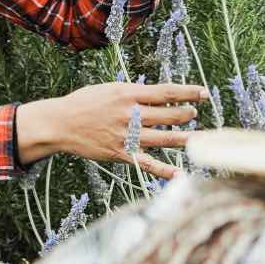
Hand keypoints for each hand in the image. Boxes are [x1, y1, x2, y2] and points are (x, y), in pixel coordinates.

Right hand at [16, 82, 208, 179]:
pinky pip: (147, 163)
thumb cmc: (84, 103)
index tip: (204, 93)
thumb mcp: (110, 89)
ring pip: (164, 138)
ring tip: (197, 138)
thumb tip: (158, 95)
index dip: (188, 93)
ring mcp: (126, 135)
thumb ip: (134, 92)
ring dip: (184, 138)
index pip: (166, 92)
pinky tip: (180, 174)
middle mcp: (130, 114)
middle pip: (168, 115)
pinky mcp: (120, 153)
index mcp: (128, 94)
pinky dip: (164, 170)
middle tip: (194, 114)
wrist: (60, 123)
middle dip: (186, 114)